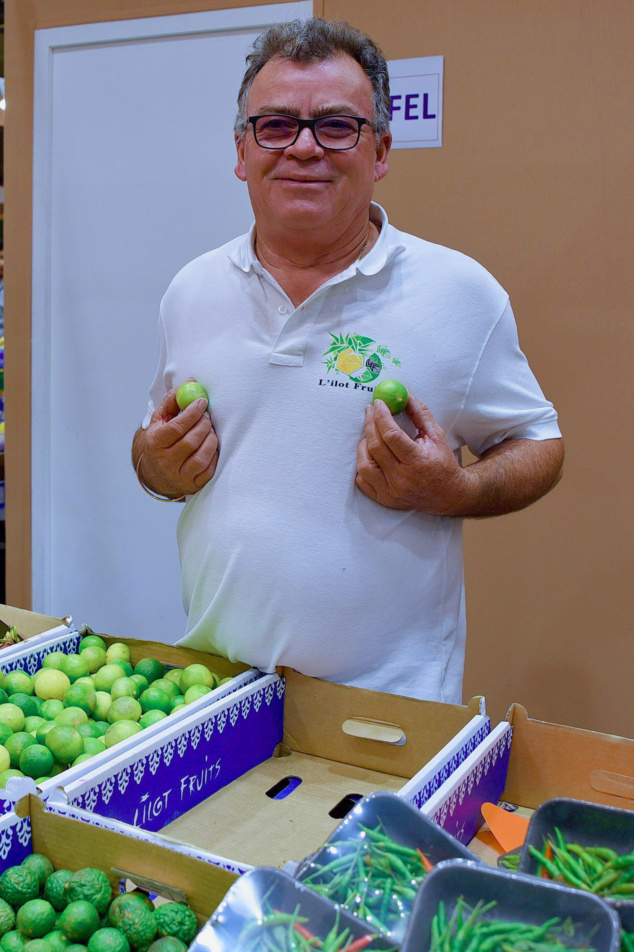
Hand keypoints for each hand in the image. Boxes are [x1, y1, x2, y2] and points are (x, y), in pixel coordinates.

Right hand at [136, 385, 218, 497]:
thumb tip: (191, 382)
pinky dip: (213, 455)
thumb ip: (173, 400)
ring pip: (201, 456)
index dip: (192, 413)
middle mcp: (164, 462)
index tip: (202, 402)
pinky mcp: (191, 486)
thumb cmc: (160, 440)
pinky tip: (210, 446)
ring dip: (211, 439)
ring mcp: (178, 476)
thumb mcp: (160, 420)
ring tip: (209, 430)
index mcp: (154, 443)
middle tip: (208, 416)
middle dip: (203, 425)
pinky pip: (209, 469)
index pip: (177, 427)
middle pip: (191, 441)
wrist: (155, 472)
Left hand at [355, 393, 468, 513]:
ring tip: (370, 434)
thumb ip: (419, 413)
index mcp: (418, 461)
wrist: (448, 494)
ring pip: (365, 465)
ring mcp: (391, 492)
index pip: (392, 435)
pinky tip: (369, 455)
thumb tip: (404, 392)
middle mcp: (403, 479)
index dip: (381, 416)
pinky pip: (363, 481)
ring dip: (363, 445)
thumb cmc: (442, 462)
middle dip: (370, 424)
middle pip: (376, 447)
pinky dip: (362, 466)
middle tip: (370, 411)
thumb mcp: (436, 435)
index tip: (378, 403)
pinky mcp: (385, 500)